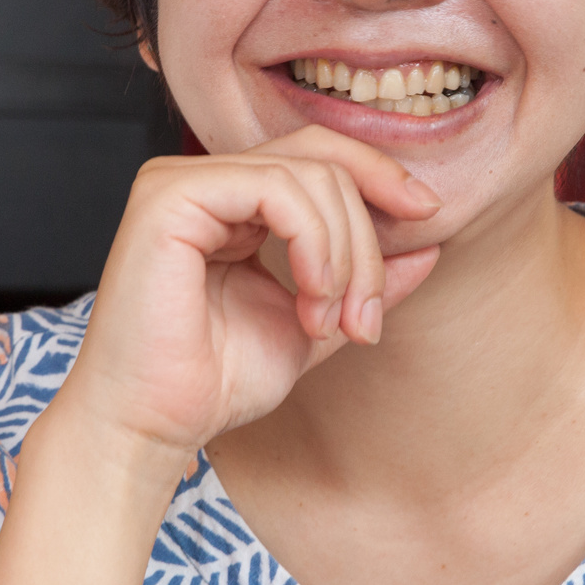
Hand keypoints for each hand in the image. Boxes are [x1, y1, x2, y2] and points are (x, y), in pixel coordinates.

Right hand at [40, 125, 441, 488]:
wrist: (154, 427)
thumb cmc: (215, 384)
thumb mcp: (315, 323)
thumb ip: (363, 282)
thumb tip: (429, 244)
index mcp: (229, 202)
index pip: (318, 156)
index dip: (379, 177)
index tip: (428, 219)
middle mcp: (202, 180)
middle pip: (321, 159)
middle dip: (366, 238)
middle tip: (363, 316)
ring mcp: (180, 181)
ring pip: (308, 173)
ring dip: (344, 253)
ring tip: (329, 319)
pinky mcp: (167, 196)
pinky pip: (274, 188)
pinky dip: (314, 242)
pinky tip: (311, 295)